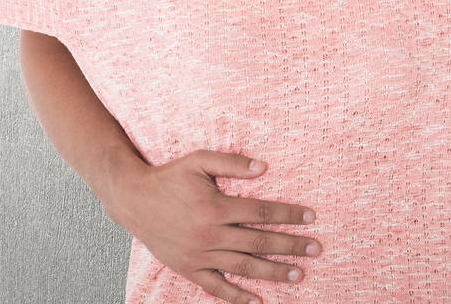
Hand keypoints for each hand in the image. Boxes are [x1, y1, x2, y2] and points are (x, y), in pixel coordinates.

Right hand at [107, 150, 320, 303]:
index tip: (311, 216)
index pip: (262, 211)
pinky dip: (239, 296)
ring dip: (273, 272)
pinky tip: (259, 301)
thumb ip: (231, 164)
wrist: (134, 200)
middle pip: (259, 241)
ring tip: (299, 274)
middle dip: (290, 245)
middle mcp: (210, 234)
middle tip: (316, 248)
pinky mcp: (190, 269)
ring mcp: (200, 255)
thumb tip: (264, 168)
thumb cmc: (169, 177)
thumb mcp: (199, 161)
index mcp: (216, 207)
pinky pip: (218, 287)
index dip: (288, 214)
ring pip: (244, 266)